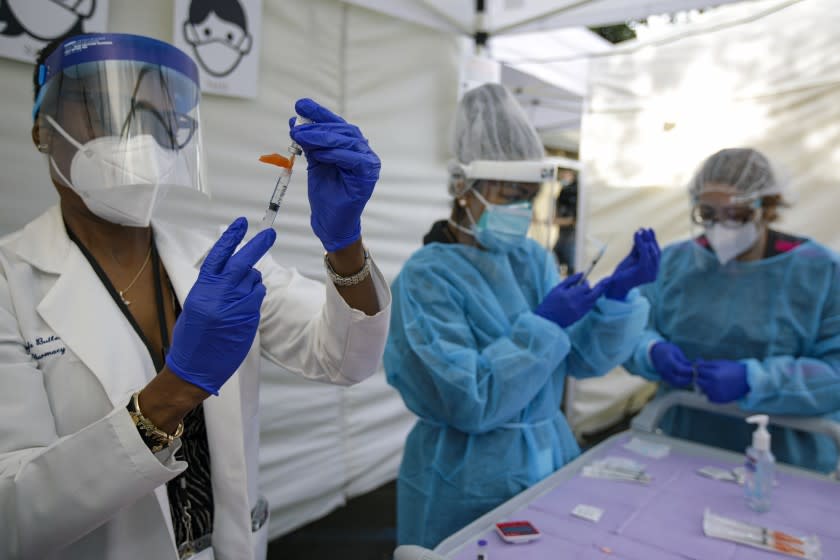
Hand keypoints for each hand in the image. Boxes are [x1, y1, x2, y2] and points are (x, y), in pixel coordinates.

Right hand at [165, 218, 275, 394]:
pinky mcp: (250, 319)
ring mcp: (237, 307)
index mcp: (203, 288)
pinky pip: (257, 299)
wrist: (195, 367)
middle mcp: (220, 295)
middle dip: (258, 245)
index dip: (230, 238)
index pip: (218, 256)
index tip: (241, 223)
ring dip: (252, 282)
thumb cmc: (192, 337)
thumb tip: (231, 274)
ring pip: (254, 282)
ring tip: (238, 297)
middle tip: (270, 233)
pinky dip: (253, 299)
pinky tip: (242, 311)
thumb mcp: (196, 305)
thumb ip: (213, 287)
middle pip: (244, 263)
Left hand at [290, 98, 380, 251]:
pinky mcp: (368, 176)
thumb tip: (296, 122)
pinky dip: (336, 154)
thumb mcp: (314, 162)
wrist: (330, 220)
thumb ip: (309, 143)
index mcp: (350, 145)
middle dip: (318, 125)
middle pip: (342, 130)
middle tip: (296, 127)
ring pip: (348, 141)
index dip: (319, 113)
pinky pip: (354, 159)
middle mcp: (362, 151)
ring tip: (301, 137)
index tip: (300, 104)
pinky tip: (320, 154)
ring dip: (323, 137)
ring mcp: (368, 163)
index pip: (335, 124)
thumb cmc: (325, 192)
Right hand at [535, 273, 605, 327]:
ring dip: (594, 294)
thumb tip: (582, 273)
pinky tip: (587, 299)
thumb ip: (571, 280)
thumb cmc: (550, 302)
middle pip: (595, 294)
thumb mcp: (558, 288)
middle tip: (599, 283)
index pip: (586, 286)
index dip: (586, 282)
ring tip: (591, 291)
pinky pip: (590, 307)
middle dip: (599, 287)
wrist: (547, 320)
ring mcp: (580, 311)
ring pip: (594, 301)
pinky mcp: (581, 316)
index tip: (584, 281)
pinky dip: (591, 301)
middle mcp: (578, 303)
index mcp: (571, 294)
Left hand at [604, 228, 660, 299]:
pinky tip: (637, 235)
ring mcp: (650, 273)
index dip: (654, 242)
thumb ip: (638, 248)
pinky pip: (644, 254)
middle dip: (651, 239)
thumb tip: (642, 233)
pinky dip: (641, 243)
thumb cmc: (622, 273)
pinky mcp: (642, 270)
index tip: (649, 230)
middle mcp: (654, 273)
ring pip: (651, 252)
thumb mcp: (632, 258)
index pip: (657, 254)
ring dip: (646, 240)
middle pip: (656, 253)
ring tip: (640, 231)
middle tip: (645, 229)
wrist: (614, 285)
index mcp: (653, 271)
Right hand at [649, 341, 693, 387]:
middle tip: (695, 374)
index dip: (690, 370)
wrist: (654, 353)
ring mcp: (664, 376)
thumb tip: (694, 367)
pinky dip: (682, 382)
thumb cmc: (667, 350)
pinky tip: (686, 377)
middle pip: (678, 380)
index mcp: (667, 361)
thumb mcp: (676, 352)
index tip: (696, 368)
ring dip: (686, 382)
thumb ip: (684, 361)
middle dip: (689, 379)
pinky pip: (674, 383)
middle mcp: (664, 371)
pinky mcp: (665, 379)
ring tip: (691, 376)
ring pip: (677, 383)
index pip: (680, 369)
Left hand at [696, 359, 749, 402]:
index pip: (698, 372)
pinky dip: (711, 394)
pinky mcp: (719, 400)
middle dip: (701, 378)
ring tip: (716, 382)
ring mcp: (716, 394)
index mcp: (713, 375)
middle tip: (710, 376)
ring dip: (705, 386)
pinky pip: (709, 397)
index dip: (700, 369)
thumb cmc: (733, 369)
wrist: (748, 380)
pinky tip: (719, 389)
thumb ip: (706, 364)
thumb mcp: (720, 363)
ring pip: (702, 390)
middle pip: (698, 382)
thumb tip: (694, 364)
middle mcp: (713, 386)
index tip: (706, 369)